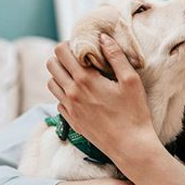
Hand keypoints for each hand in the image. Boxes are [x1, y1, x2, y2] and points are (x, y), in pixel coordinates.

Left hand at [46, 35, 157, 159]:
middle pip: (51, 64)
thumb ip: (116, 56)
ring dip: (60, 74)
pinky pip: (58, 101)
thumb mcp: (131, 81)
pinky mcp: (71, 120)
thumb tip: (103, 37)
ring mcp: (69, 108)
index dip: (70, 44)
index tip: (84, 47)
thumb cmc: (134, 113)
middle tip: (80, 58)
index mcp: (86, 79)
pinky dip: (64, 93)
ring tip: (78, 75)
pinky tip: (80, 94)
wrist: (130, 146)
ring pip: (51, 83)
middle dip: (63, 57)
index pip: (62, 52)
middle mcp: (72, 92)